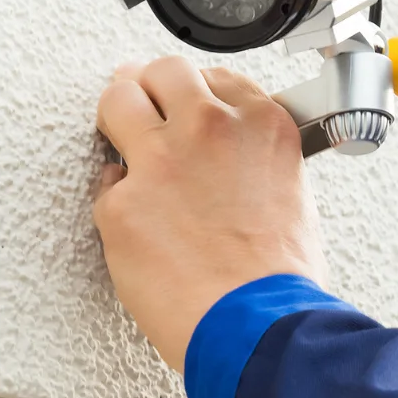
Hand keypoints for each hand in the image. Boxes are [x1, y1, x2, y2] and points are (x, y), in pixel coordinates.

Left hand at [92, 57, 326, 369]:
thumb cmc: (281, 277)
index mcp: (262, 126)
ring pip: (117, 99)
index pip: (217, 77)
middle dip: (150, 86)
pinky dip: (117, 200)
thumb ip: (255, 158)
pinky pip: (105, 184)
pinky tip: (136, 220)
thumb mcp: (292, 193)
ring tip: (115, 128)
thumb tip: (228, 161)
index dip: (197, 91)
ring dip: (116, 112)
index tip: (188, 104)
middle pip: (164, 72)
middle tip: (143, 104)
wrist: (258, 325)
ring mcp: (162, 161)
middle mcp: (212, 129)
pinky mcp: (121, 203)